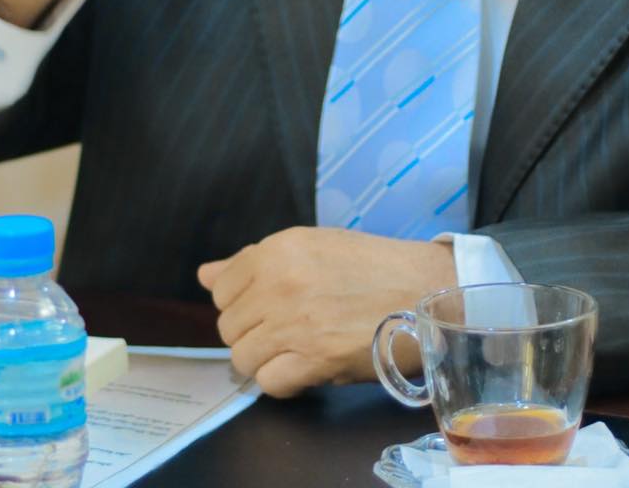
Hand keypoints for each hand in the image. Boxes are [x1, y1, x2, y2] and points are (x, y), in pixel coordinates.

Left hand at [198, 227, 455, 396]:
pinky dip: (283, 380)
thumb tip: (205, 274)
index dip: (242, 301)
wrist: (423, 289)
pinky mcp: (313, 359)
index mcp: (278, 249)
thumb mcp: (313, 247)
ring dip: (265, 358)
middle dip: (253, 331)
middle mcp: (279, 283)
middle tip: (288, 329)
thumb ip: (254, 262)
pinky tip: (306, 366)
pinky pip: (269, 382)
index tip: (266, 306)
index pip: (222, 288)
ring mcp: (294, 323)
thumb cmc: (372, 266)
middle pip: (229, 325)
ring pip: (242, 357)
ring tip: (296, 349)